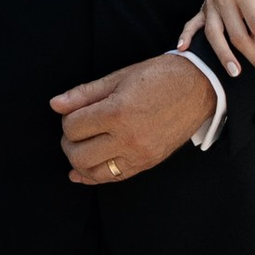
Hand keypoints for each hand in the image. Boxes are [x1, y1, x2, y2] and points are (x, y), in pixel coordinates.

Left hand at [51, 52, 214, 185]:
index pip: (73, 127)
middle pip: (77, 154)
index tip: (76, 111)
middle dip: (69, 142)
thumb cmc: (159, 76)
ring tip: (83, 145)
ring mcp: (139, 154)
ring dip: (79, 161)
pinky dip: (94, 176)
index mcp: (118, 112)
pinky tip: (84, 172)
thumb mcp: (120, 77)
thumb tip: (55, 105)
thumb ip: (85, 93)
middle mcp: (128, 138)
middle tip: (75, 130)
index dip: (68, 118)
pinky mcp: (148, 163)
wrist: (199, 87)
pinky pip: (113, 178)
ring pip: (92, 172)